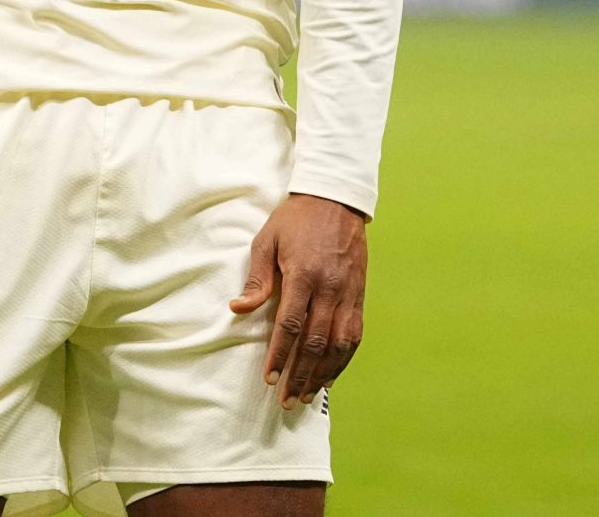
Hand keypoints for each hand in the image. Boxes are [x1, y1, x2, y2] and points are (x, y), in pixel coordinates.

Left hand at [230, 192, 367, 406]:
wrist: (335, 198)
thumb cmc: (295, 219)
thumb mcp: (266, 240)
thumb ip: (256, 279)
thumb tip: (239, 309)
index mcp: (303, 275)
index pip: (290, 326)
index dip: (279, 355)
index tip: (269, 378)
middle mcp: (329, 289)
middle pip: (315, 343)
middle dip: (300, 375)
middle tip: (286, 400)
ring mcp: (348, 293)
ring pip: (338, 345)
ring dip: (322, 374)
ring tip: (306, 396)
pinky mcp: (359, 295)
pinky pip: (354, 335)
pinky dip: (343, 359)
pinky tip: (331, 375)